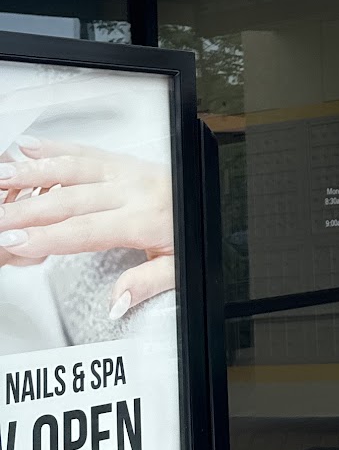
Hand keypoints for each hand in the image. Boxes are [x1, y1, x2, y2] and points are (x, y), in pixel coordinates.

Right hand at [0, 140, 174, 319]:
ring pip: (73, 169)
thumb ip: (146, 283)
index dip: (49, 236)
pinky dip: (55, 148)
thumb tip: (117, 302)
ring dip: (32, 171)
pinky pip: (85, 151)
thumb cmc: (191, 232)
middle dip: (26, 209)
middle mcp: (132, 190)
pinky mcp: (121, 161)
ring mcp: (125, 172)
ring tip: (1, 176)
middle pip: (70, 200)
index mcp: (145, 219)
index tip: (17, 240)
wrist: (207, 197)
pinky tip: (29, 147)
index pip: (87, 230)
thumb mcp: (180, 267)